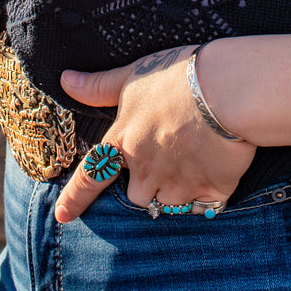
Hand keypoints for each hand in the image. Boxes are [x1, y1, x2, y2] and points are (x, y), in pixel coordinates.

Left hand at [54, 43, 255, 222]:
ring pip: (169, 203)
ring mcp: (178, 184)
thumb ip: (99, 86)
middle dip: (148, 183)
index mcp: (124, 141)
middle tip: (169, 157)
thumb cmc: (178, 75)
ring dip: (176, 191)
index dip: (75, 198)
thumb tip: (65, 80)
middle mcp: (146, 170)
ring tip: (194, 160)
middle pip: (137, 195)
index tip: (62, 215)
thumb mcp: (134, 75)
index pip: (92, 176)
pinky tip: (214, 172)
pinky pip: (202, 207)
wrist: (228, 88)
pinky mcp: (210, 191)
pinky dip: (205, 197)